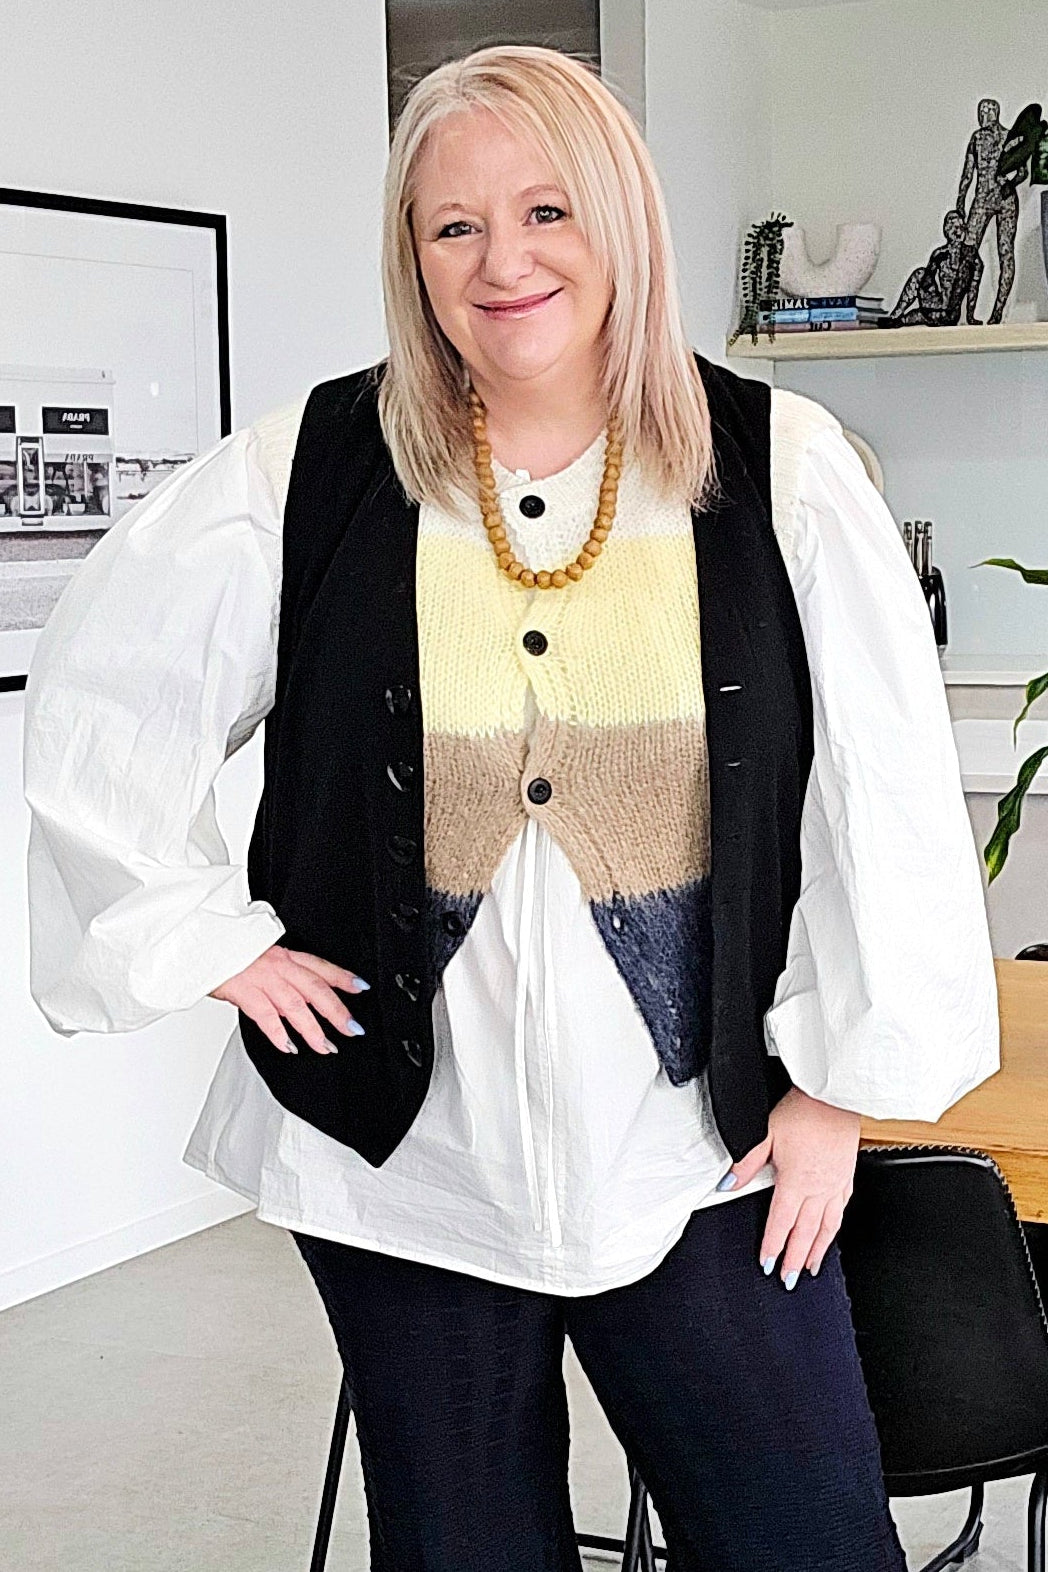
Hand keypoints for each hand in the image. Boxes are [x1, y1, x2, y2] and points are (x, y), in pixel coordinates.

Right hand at [209, 945, 368, 1056]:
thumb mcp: (261, 961)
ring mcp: (262, 977)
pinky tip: (287, 1046)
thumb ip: (280, 981)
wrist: (201, 942)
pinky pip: (265, 1014)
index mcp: (285, 956)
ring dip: (312, 1029)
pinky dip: (278, 1032)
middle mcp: (278, 965)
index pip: (320, 966)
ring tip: (325, 1047)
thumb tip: (295, 1004)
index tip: (361, 988)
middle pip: (315, 988)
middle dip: (337, 1010)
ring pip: (295, 1004)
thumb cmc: (229, 954)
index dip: (343, 977)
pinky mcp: (243, 989)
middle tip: (352, 1029)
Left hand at [720, 1086, 859, 1286]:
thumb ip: (746, 1163)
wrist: (834, 1097)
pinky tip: (831, 1232)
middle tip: (789, 1280)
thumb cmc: (803, 1111)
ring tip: (810, 1268)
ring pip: (826, 1227)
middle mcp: (818, 1189)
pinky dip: (834, 1228)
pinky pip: (840, 1210)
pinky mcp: (846, 1176)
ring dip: (817, 1250)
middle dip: (795, 1259)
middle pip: (805, 1232)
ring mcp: (835, 1184)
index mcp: (795, 1182)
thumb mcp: (765, 1133)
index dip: (774, 1246)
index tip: (769, 1264)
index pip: (781, 1223)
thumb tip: (727, 1184)